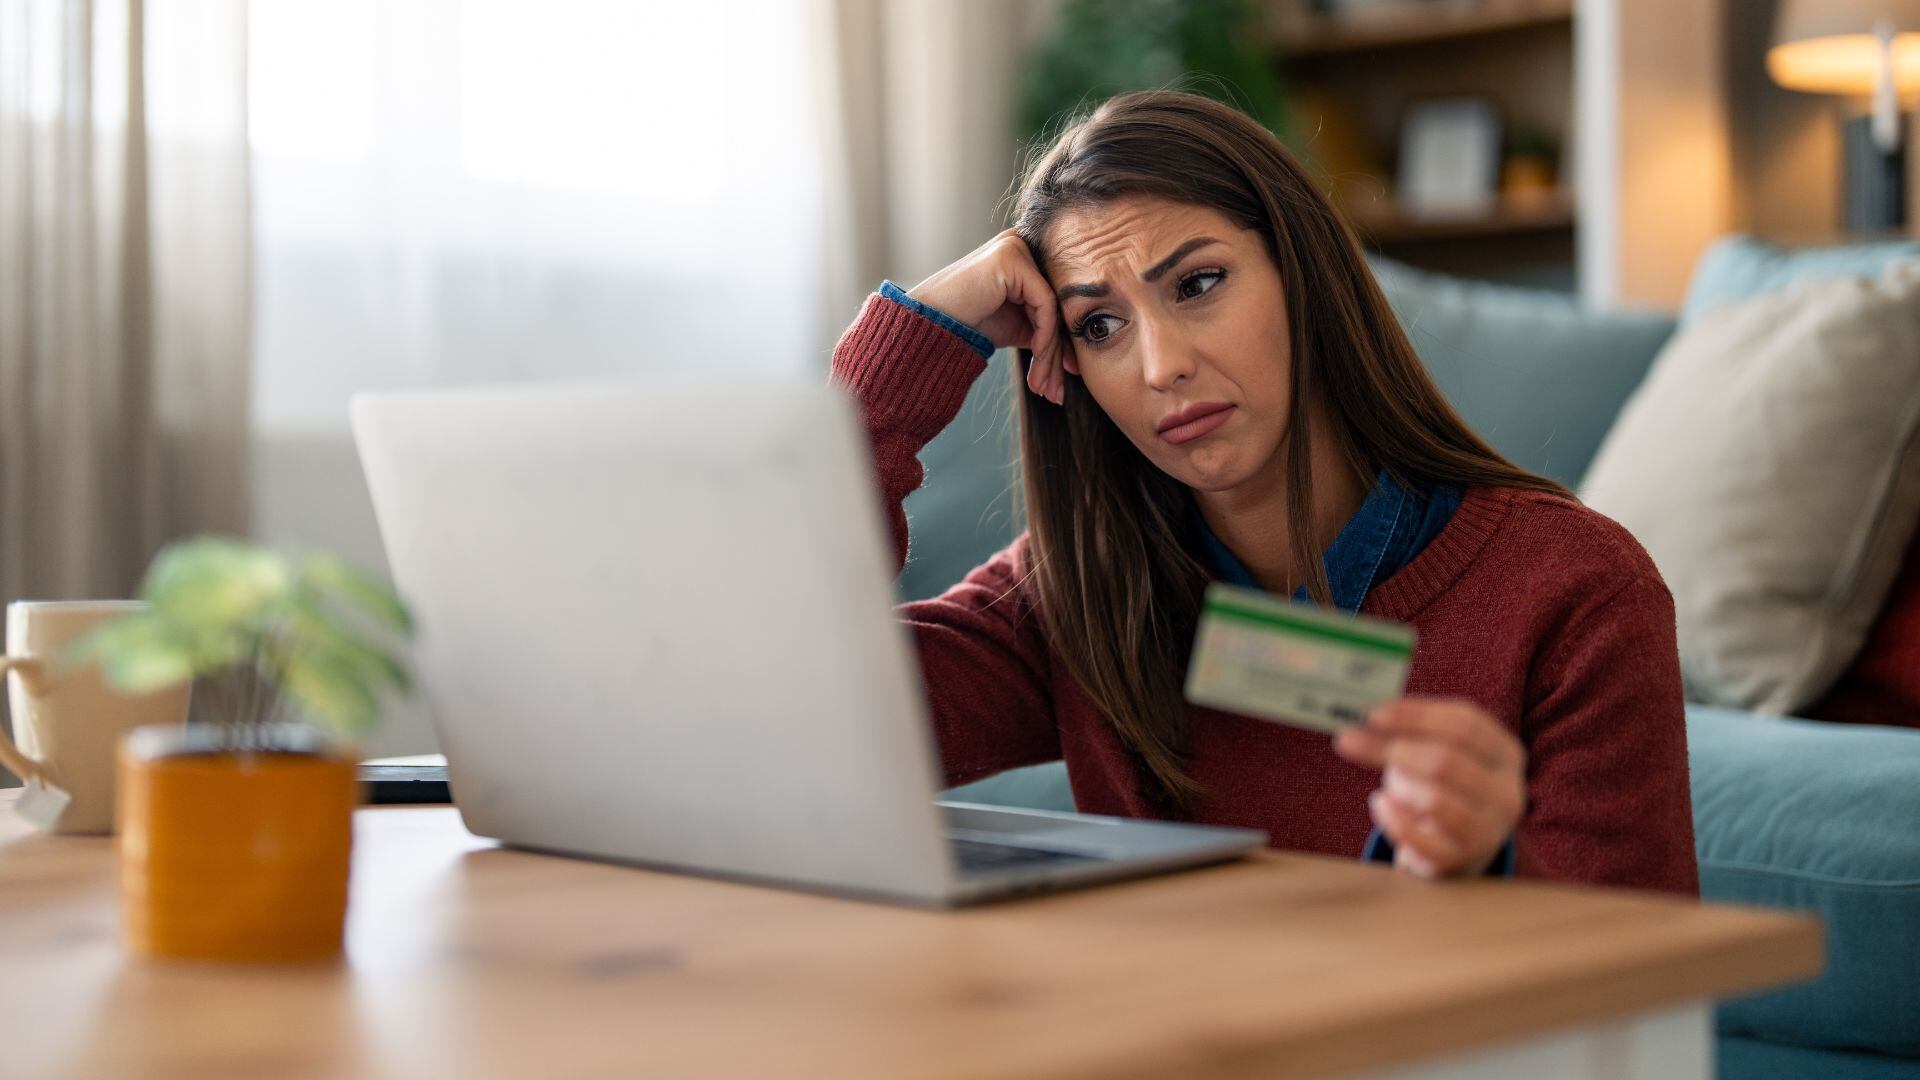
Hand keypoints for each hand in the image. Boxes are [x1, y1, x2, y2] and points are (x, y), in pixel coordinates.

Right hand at [906, 229, 1066, 404]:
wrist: (928, 323)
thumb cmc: (967, 323)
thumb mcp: (1017, 327)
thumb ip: (1046, 331)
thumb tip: (1077, 359)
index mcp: (1026, 254)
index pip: (1055, 300)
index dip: (1062, 342)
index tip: (1066, 376)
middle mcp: (1023, 243)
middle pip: (1056, 304)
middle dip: (1057, 353)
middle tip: (1056, 392)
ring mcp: (1016, 246)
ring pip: (1053, 307)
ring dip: (1049, 353)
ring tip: (1044, 387)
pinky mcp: (1012, 258)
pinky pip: (1044, 304)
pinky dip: (1044, 336)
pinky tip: (1034, 357)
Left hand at [1332, 697, 1525, 878]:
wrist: (1461, 846)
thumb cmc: (1445, 786)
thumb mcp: (1441, 751)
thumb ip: (1414, 729)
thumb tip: (1368, 715)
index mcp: (1505, 754)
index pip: (1465, 724)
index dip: (1416, 715)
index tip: (1372, 714)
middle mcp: (1507, 792)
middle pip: (1446, 761)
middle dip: (1391, 748)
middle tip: (1348, 740)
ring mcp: (1490, 831)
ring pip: (1436, 800)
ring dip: (1398, 786)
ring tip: (1386, 784)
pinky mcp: (1463, 860)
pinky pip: (1420, 838)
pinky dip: (1393, 819)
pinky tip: (1380, 804)